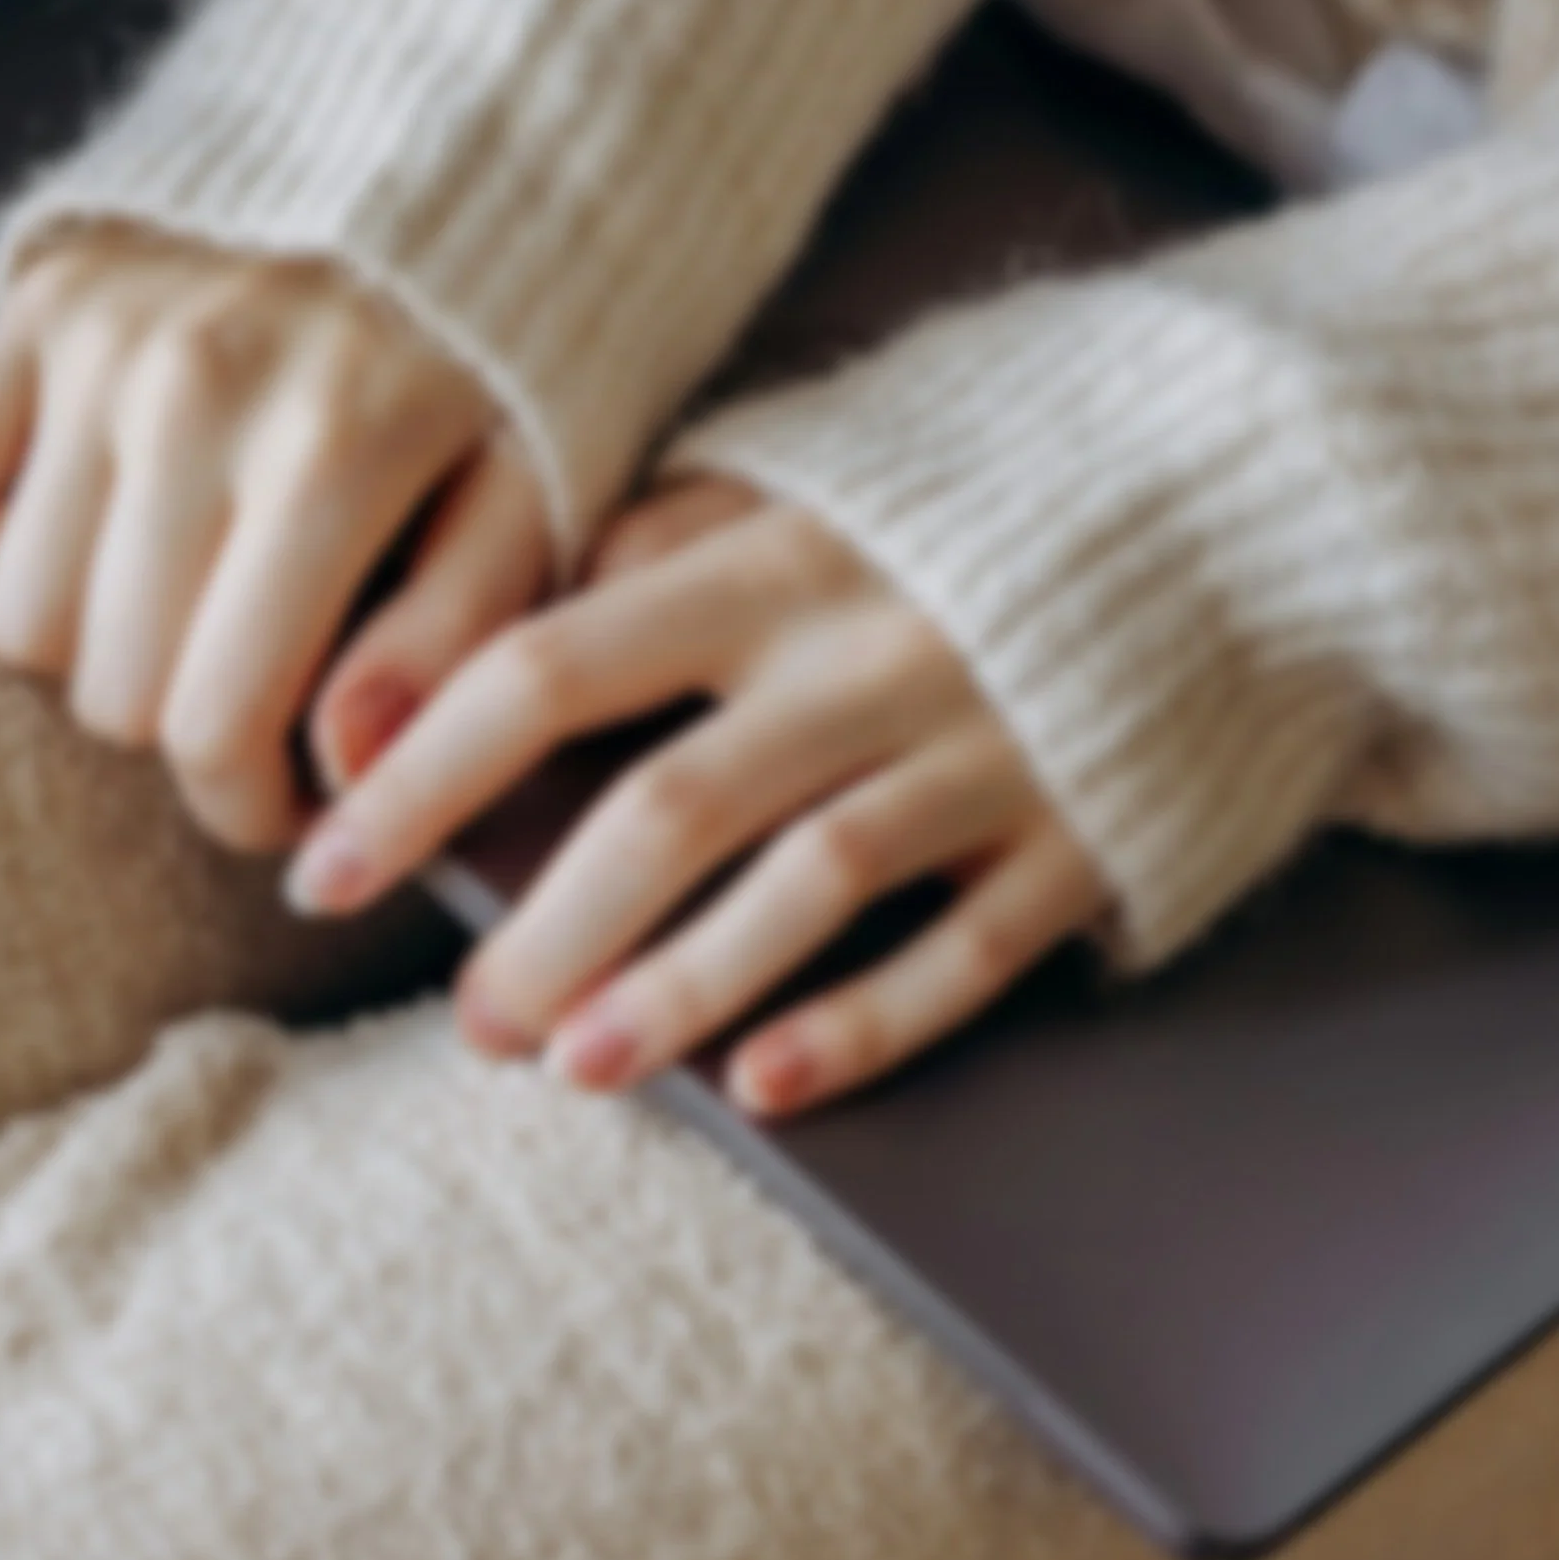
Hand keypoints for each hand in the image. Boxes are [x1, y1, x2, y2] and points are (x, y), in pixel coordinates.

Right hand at [0, 224, 551, 851]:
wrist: (441, 199)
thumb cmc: (488, 393)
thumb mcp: (529, 515)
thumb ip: (452, 648)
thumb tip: (341, 764)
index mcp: (334, 451)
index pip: (209, 724)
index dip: (242, 805)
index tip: (286, 797)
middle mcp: (197, 386)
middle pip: (110, 692)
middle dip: (186, 731)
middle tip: (254, 688)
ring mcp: (104, 337)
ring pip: (19, 621)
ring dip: (98, 647)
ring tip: (191, 604)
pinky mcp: (39, 300)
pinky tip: (99, 533)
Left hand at [286, 476, 1107, 1116]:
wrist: (1236, 497)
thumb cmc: (976, 498)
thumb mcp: (812, 471)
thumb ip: (667, 529)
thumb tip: (512, 611)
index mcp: (776, 559)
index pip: (551, 666)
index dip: (420, 774)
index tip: (322, 861)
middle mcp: (867, 655)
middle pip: (666, 806)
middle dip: (547, 929)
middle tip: (471, 1024)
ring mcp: (982, 748)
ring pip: (806, 887)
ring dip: (679, 990)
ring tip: (579, 1070)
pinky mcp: (1080, 830)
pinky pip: (964, 948)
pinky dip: (866, 1023)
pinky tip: (770, 1088)